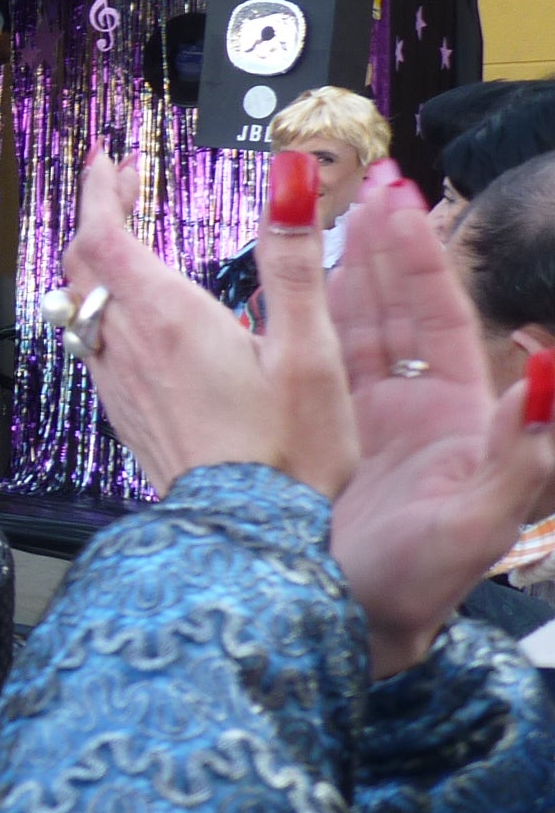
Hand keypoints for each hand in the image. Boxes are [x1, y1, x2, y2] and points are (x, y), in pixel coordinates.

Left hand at [59, 147, 351, 496]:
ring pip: (81, 301)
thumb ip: (294, 262)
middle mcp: (126, 345)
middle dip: (99, 212)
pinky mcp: (122, 411)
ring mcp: (116, 380)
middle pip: (84, 260)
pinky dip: (103, 304)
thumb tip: (289, 184)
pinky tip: (132, 313)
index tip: (109, 160)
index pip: (104, 232)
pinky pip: (91, 342)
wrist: (246, 535)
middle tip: (123, 183)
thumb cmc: (286, 452)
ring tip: (124, 236)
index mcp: (166, 317)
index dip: (101, 189)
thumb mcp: (308, 350)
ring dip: (98, 259)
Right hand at [326, 169, 554, 676]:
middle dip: (385, 244)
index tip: (401, 202)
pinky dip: (303, 319)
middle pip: (400, 307)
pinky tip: (285, 288)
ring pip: (356, 325)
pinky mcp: (321, 438)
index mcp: (457, 417)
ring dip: (344, 269)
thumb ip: (521, 452)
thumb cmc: (409, 589)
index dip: (422, 257)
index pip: (441, 315)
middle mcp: (415, 409)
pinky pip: (314, 362)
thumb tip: (551, 371)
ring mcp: (366, 421)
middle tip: (364, 181)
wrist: (344, 631)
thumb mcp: (473, 523)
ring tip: (326, 212)